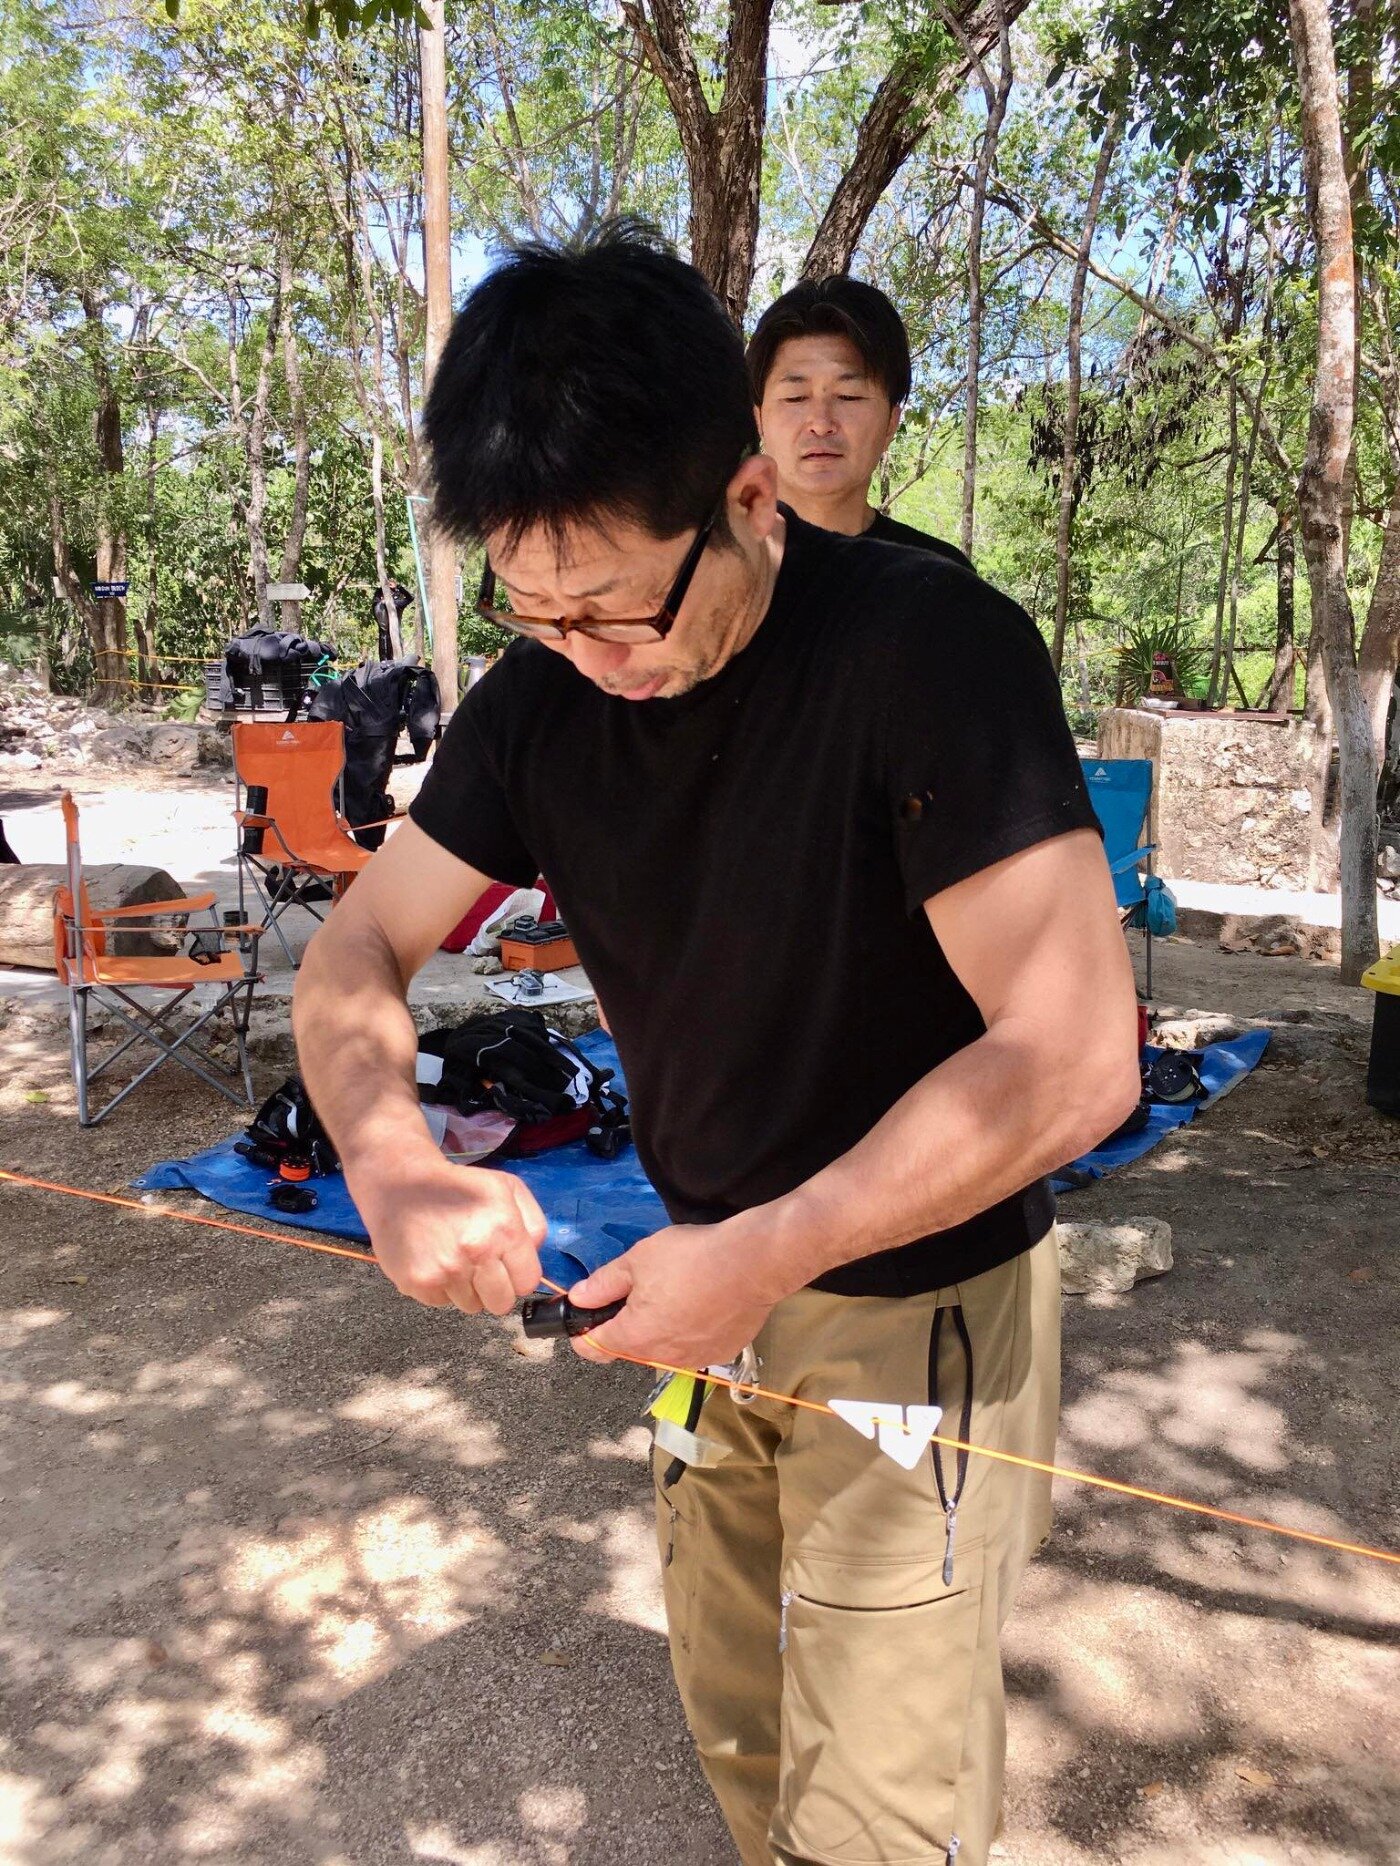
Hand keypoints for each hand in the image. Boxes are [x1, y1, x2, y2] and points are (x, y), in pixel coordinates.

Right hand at [351, 1149, 546, 1315]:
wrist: (400, 1183)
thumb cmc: (459, 1186)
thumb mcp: (507, 1188)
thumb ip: (533, 1223)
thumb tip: (534, 1257)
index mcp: (503, 1230)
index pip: (527, 1283)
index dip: (519, 1274)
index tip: (508, 1265)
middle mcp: (476, 1254)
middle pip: (502, 1304)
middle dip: (497, 1289)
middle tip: (483, 1267)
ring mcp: (445, 1272)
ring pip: (471, 1306)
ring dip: (467, 1289)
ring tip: (455, 1259)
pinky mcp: (417, 1283)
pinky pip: (442, 1303)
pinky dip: (441, 1288)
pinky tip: (435, 1260)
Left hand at [566, 1219, 779, 1370]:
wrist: (753, 1263)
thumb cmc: (693, 1258)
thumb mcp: (638, 1260)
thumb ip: (604, 1284)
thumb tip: (579, 1298)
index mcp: (634, 1337)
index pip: (591, 1349)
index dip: (582, 1332)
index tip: (585, 1316)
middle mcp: (661, 1357)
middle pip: (629, 1347)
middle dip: (626, 1324)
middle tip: (640, 1289)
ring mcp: (693, 1358)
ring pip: (663, 1347)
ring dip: (660, 1327)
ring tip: (676, 1291)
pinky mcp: (720, 1353)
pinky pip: (693, 1345)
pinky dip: (690, 1329)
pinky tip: (702, 1302)